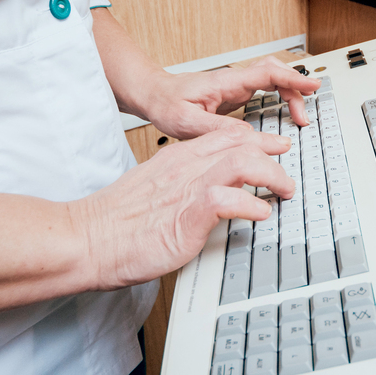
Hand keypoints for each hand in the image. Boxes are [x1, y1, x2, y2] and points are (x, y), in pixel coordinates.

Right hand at [68, 126, 294, 289]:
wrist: (88, 238)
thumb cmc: (115, 223)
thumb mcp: (153, 190)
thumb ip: (180, 185)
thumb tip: (205, 195)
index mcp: (176, 158)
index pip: (225, 136)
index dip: (256, 138)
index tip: (274, 146)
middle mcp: (185, 167)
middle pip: (240, 142)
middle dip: (271, 152)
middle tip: (288, 170)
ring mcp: (187, 188)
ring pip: (242, 162)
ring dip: (271, 175)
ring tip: (283, 190)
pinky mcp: (187, 214)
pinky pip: (228, 199)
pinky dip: (251, 205)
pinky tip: (261, 214)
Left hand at [140, 56, 321, 138]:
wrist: (155, 95)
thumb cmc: (166, 104)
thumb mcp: (186, 121)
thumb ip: (217, 128)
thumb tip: (248, 135)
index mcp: (226, 82)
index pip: (266, 73)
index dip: (292, 79)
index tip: (312, 85)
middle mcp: (234, 81)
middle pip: (276, 72)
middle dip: (296, 88)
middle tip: (307, 112)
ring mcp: (236, 86)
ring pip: (273, 79)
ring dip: (290, 94)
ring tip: (300, 117)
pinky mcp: (236, 94)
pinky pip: (266, 89)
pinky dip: (281, 97)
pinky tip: (286, 111)